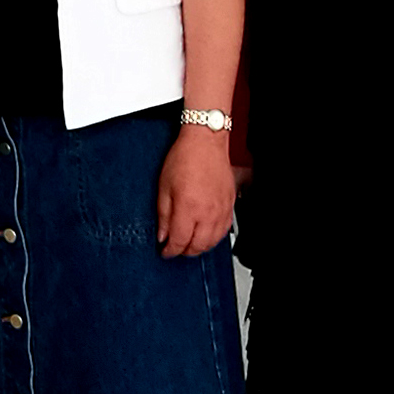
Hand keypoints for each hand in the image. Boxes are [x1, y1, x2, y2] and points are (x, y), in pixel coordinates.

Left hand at [157, 125, 236, 259]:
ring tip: (189, 244)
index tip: (165, 251)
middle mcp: (207, 213)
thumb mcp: (164, 187)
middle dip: (184, 252)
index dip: (170, 251)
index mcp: (188, 208)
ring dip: (200, 248)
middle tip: (175, 249)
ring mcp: (221, 210)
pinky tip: (206, 235)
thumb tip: (163, 234)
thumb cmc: (184, 158)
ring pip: (213, 242)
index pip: (179, 241)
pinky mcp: (230, 205)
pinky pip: (224, 231)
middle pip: (197, 246)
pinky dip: (214, 238)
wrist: (205, 142)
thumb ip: (163, 215)